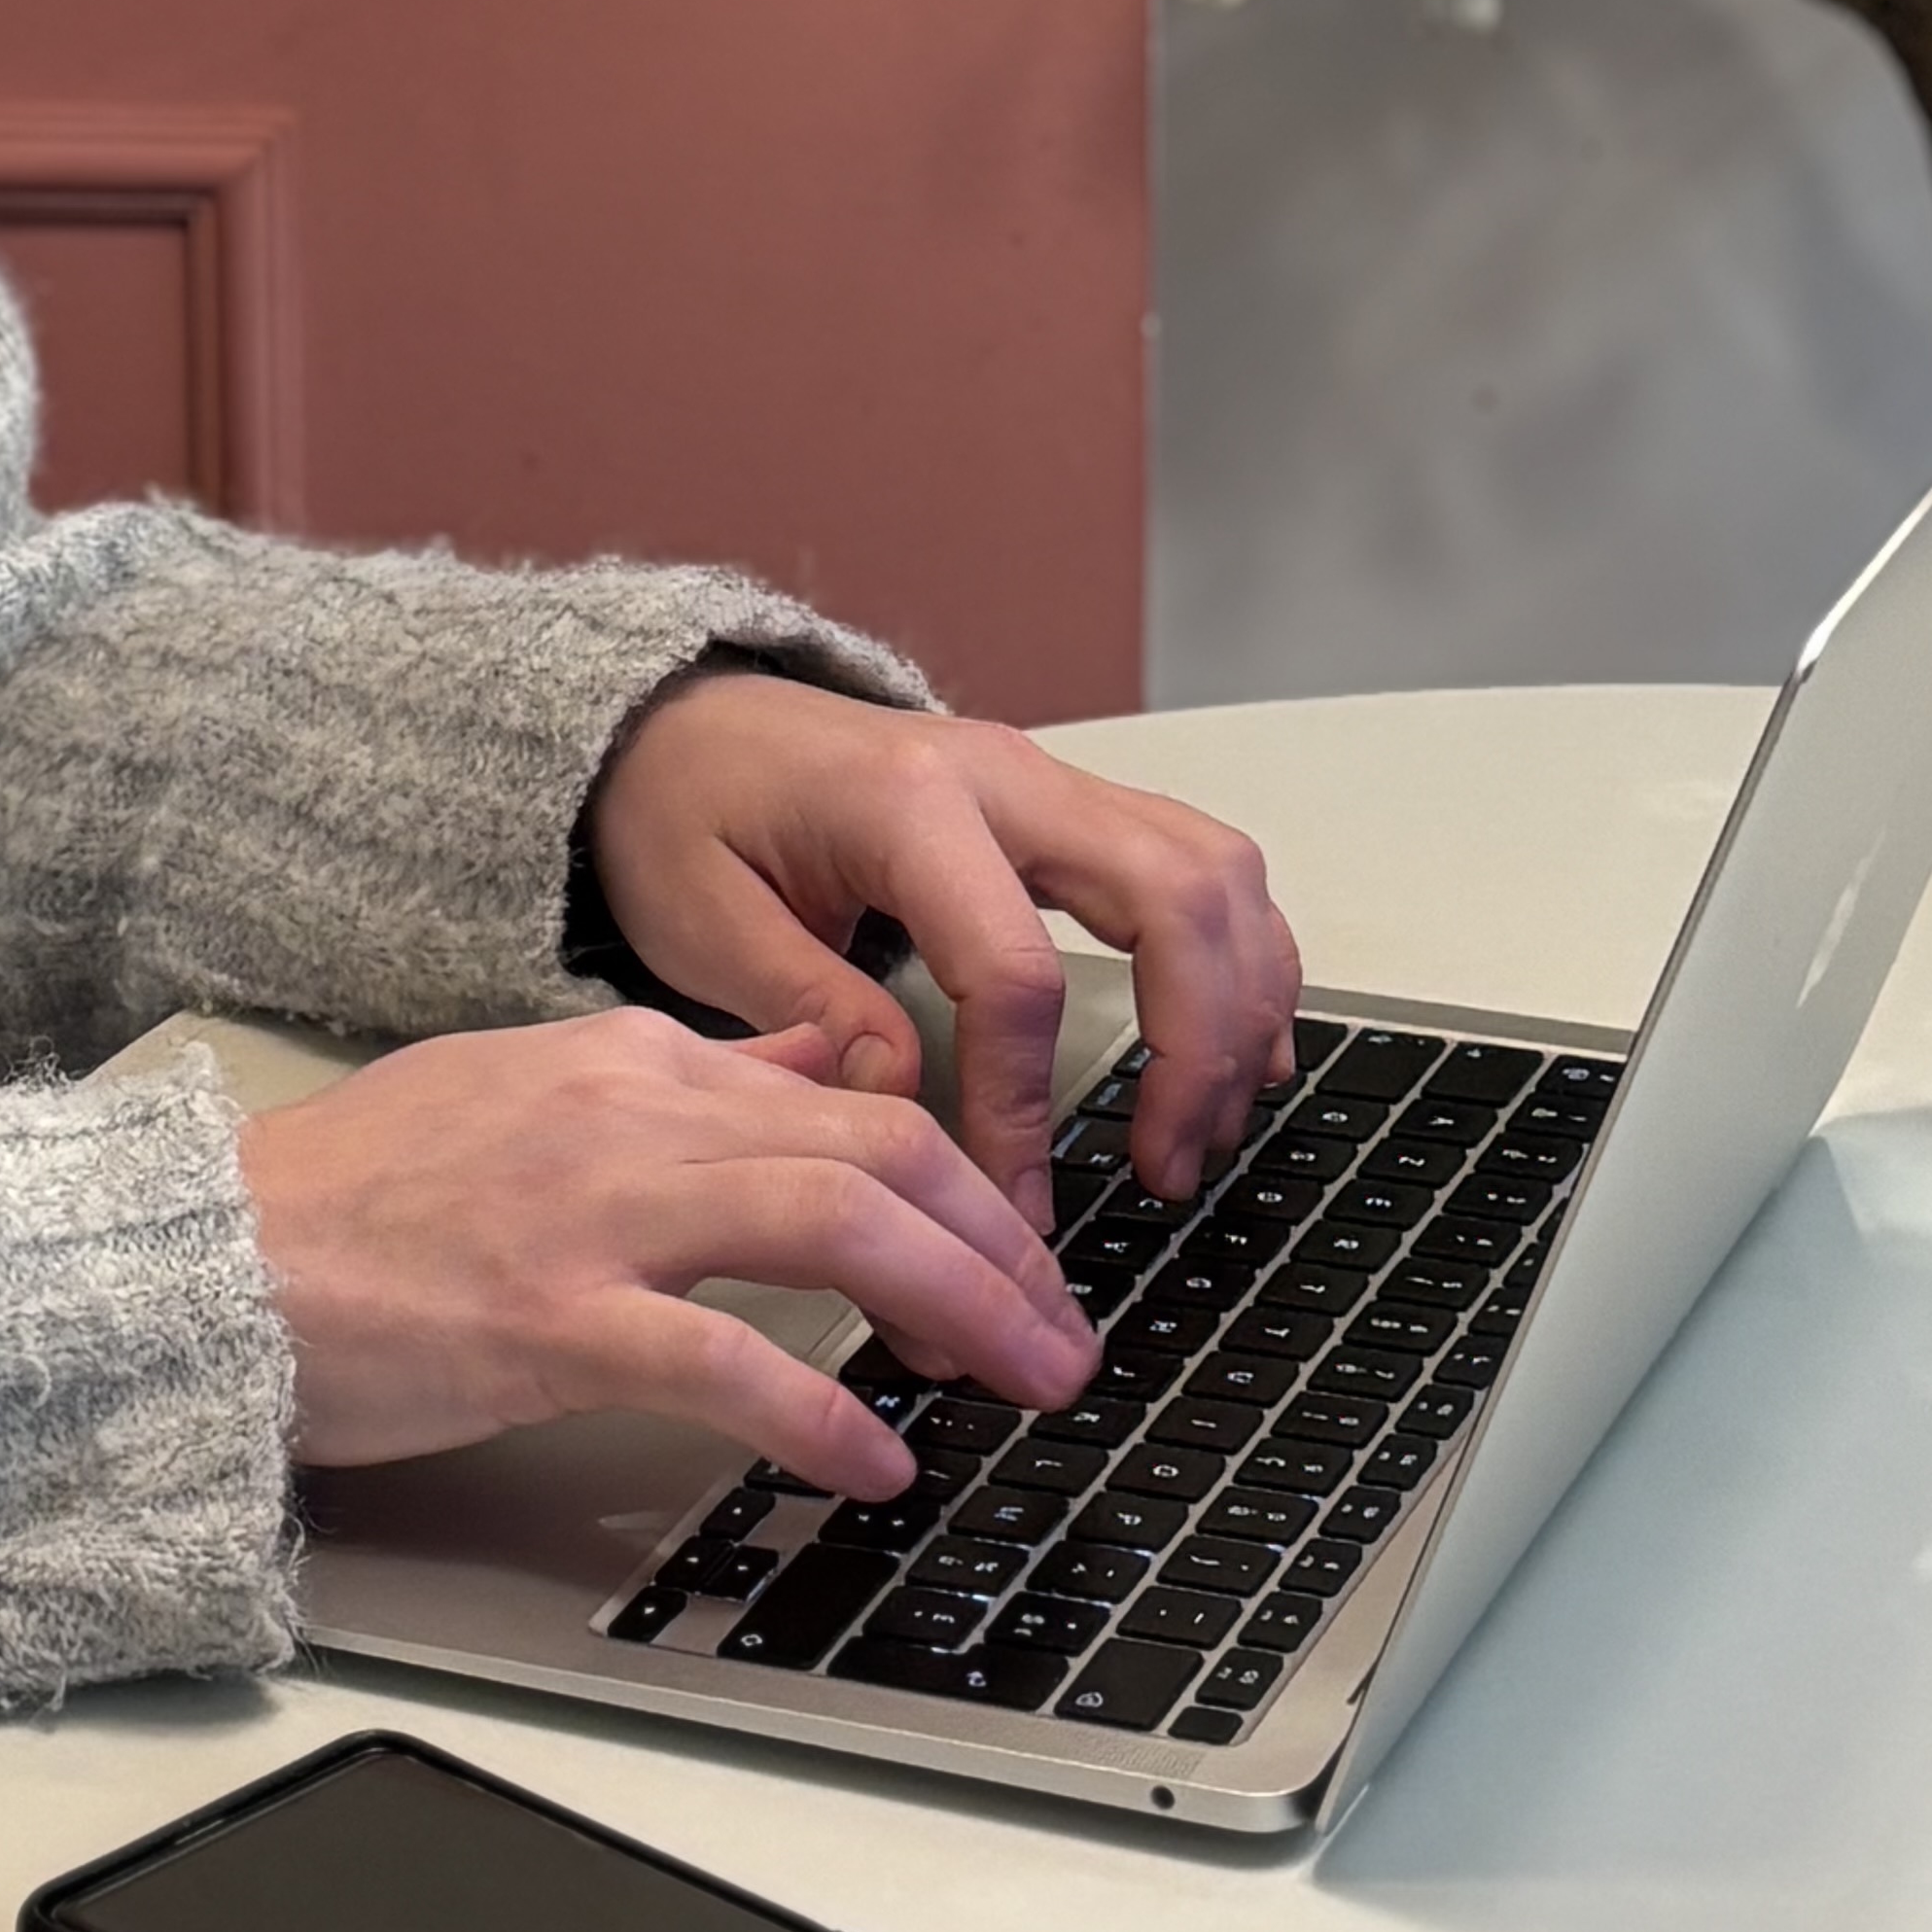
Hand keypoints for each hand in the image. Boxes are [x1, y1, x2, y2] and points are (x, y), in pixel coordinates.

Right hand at [237, 1006, 1094, 1497]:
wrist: (213, 1248)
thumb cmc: (362, 1195)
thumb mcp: (538, 1088)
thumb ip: (687, 1077)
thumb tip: (817, 1060)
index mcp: (634, 1060)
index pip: (856, 1096)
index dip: (970, 1181)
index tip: (1026, 1259)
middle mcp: (630, 1114)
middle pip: (878, 1150)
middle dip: (1003, 1244)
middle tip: (1066, 1336)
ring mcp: (590, 1214)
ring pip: (832, 1223)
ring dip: (959, 1308)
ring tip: (1024, 1384)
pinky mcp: (543, 1318)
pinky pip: (721, 1358)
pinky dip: (821, 1411)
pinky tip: (876, 1460)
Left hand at [582, 670, 1298, 1213]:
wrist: (688, 720)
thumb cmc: (688, 810)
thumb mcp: (700, 918)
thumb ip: (805, 1010)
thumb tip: (906, 1103)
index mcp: (906, 803)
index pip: (1014, 971)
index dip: (1025, 1107)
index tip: (1015, 1210)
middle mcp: (1005, 776)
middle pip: (1171, 900)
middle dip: (1195, 1050)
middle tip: (1166, 1169)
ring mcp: (1051, 782)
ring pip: (1215, 872)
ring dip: (1240, 1006)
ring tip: (1208, 1129)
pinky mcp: (1073, 805)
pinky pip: (1204, 865)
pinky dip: (1243, 955)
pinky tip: (1236, 1048)